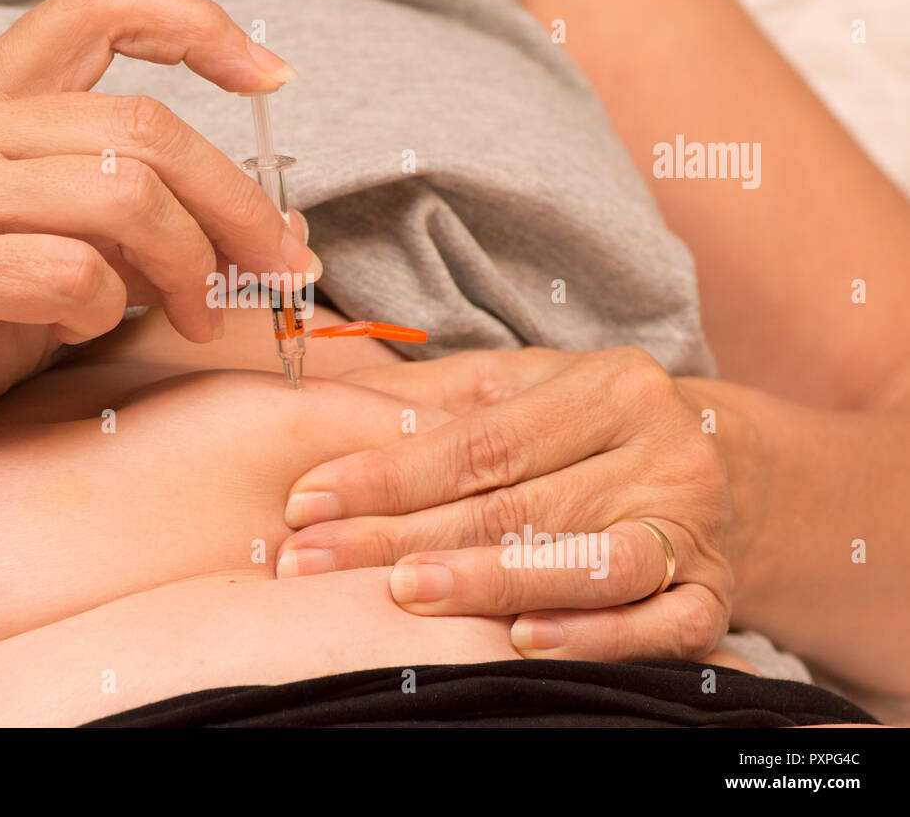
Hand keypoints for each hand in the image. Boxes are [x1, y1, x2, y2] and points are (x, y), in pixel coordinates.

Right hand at [0, 0, 319, 497]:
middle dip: (237, 202)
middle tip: (280, 264)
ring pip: (126, 196)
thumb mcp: (37, 253)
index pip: (98, 9)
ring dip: (190, 265)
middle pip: (145, 127)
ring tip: (193, 314)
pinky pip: (76, 273)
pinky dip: (107, 309)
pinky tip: (79, 327)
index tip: (271, 78)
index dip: (198, 29)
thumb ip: (127, 223)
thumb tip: (258, 224)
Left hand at [275, 346, 735, 662]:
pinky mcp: (714, 594)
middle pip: (518, 505)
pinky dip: (592, 637)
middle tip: (316, 562)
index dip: (388, 474)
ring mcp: (692, 527)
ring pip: (588, 564)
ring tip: (405, 594)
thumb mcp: (522, 387)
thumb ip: (432, 397)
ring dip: (490, 583)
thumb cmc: (586, 427)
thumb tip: (322, 400)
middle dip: (404, 537)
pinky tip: (522, 641)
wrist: (717, 466)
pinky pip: (659, 626)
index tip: (308, 501)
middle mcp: (661, 452)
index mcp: (611, 386)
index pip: (481, 441)